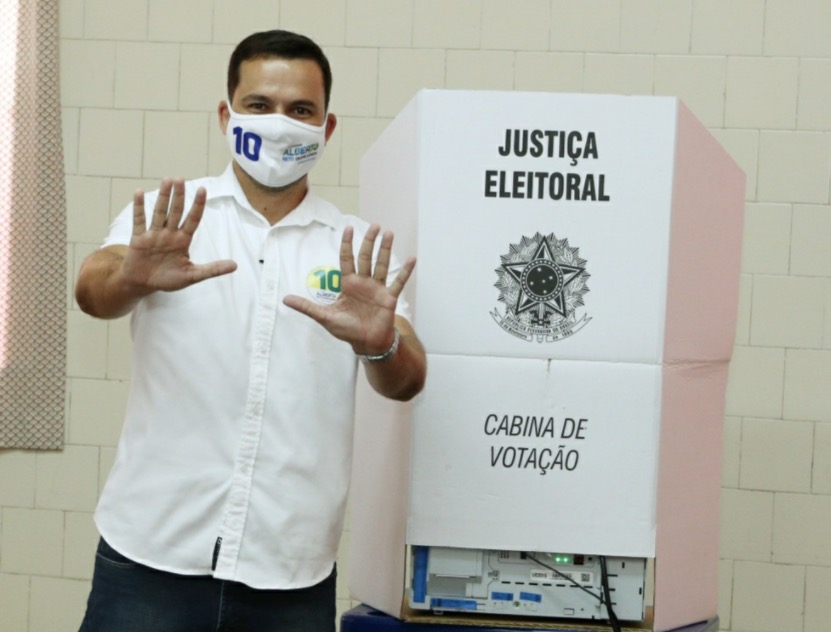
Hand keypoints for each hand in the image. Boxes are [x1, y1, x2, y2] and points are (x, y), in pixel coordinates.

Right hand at [121, 178, 236, 292]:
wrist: (143, 285)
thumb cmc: (168, 279)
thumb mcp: (192, 275)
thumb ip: (212, 270)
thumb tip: (235, 265)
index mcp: (183, 240)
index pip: (193, 219)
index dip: (198, 205)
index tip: (203, 190)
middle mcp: (169, 234)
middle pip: (176, 211)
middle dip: (179, 196)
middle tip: (181, 178)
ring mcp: (154, 234)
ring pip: (160, 212)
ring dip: (163, 196)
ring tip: (167, 180)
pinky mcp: (139, 238)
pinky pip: (139, 220)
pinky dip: (139, 207)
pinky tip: (139, 192)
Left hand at [283, 224, 415, 354]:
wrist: (366, 343)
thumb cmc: (347, 330)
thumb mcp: (325, 317)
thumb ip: (307, 307)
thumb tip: (285, 299)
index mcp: (349, 284)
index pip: (347, 259)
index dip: (347, 244)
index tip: (348, 228)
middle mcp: (364, 282)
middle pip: (366, 257)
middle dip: (369, 241)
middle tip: (375, 225)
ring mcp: (378, 288)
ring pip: (382, 265)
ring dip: (385, 250)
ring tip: (389, 233)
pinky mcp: (389, 298)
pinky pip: (398, 282)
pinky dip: (406, 271)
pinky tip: (413, 259)